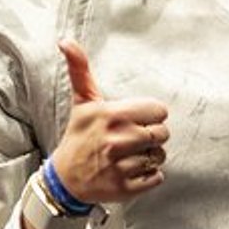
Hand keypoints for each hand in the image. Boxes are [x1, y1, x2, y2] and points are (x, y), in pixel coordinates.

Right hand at [50, 40, 168, 205]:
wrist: (65, 179)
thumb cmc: (79, 136)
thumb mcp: (82, 102)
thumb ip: (80, 70)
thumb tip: (65, 41)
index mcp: (111, 115)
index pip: (159, 111)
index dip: (150, 115)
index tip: (135, 120)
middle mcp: (116, 141)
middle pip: (162, 134)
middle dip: (151, 136)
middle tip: (131, 139)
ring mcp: (120, 166)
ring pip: (160, 156)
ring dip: (150, 157)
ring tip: (129, 156)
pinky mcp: (125, 188)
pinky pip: (157, 178)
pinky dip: (148, 177)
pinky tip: (130, 171)